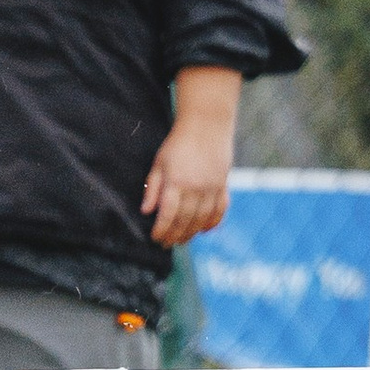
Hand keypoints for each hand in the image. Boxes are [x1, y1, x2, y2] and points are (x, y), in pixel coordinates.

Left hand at [141, 67, 239, 249]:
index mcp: (176, 182)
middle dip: (175, 236)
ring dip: (192, 233)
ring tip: (182, 240)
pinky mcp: (223, 185)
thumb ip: (153, 188)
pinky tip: (204, 230)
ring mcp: (212, 188)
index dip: (161, 230)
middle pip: (185, 221)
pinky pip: (220, 210)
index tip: (156, 238)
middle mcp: (195, 188)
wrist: (206, 125)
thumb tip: (146, 211)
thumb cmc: (178, 143)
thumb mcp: (159, 163)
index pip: (168, 214)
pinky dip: (213, 222)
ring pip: (202, 219)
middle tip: (167, 244)